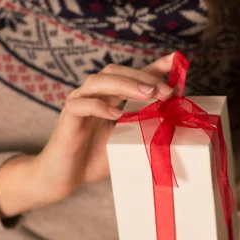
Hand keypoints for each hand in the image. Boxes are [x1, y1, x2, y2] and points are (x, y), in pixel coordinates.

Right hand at [0, 54, 174, 217]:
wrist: (63, 178)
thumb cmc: (93, 160)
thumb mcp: (125, 142)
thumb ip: (144, 129)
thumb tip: (174, 125)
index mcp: (107, 97)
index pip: (131, 75)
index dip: (153, 66)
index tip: (176, 61)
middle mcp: (92, 95)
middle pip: (114, 71)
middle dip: (142, 77)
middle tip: (166, 90)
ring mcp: (77, 103)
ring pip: (98, 82)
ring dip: (124, 85)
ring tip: (147, 94)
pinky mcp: (67, 118)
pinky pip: (80, 105)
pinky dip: (99, 107)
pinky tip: (116, 114)